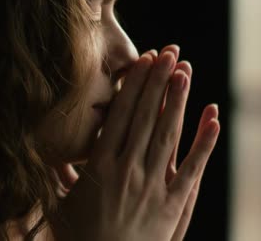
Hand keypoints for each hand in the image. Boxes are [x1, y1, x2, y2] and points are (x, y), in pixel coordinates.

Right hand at [47, 45, 219, 240]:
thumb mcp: (59, 207)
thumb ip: (58, 176)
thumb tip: (47, 153)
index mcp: (99, 168)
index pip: (118, 117)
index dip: (132, 88)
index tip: (141, 62)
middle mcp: (127, 171)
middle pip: (144, 118)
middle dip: (157, 83)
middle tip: (168, 53)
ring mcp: (153, 187)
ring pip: (167, 135)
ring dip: (177, 102)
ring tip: (185, 72)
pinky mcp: (172, 206)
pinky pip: (192, 170)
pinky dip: (204, 143)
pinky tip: (213, 119)